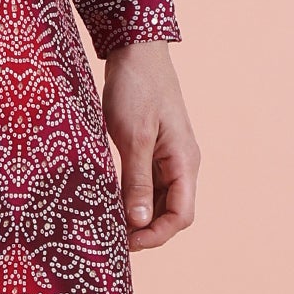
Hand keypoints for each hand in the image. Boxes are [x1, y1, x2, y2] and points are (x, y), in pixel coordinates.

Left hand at [101, 40, 197, 250]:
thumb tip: (139, 222)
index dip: (157, 235)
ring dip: (138, 214)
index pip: (182, 215)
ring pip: (158, 199)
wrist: (135, 50)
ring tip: (108, 221)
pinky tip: (110, 200)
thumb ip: (136, 181)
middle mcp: (181, 163)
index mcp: (184, 162)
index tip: (127, 242)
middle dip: (146, 229)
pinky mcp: (153, 148)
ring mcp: (168, 156)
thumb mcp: (133, 137)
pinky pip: (147, 183)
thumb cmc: (137, 89)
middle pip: (171, 212)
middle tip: (112, 237)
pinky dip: (132, 196)